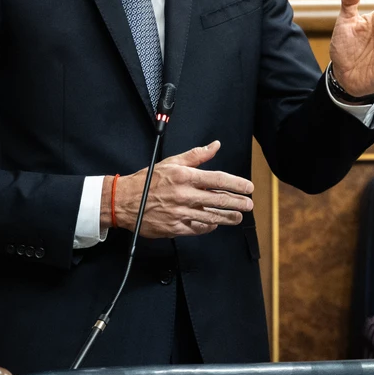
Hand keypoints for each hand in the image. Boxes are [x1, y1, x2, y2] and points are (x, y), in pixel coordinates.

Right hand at [104, 141, 253, 237]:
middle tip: (249, 204)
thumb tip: (215, 145)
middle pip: (219, 200)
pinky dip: (208, 226)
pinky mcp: (174, 228)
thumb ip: (196, 155)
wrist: (124, 201)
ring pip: (211, 217)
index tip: (249, 187)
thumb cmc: (148, 180)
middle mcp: (184, 195)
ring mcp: (180, 213)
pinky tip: (215, 224)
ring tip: (238, 216)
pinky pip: (197, 229)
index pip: (218, 180)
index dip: (236, 184)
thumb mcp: (172, 162)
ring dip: (228, 217)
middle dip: (238, 202)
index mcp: (185, 177)